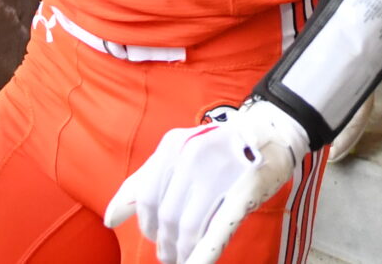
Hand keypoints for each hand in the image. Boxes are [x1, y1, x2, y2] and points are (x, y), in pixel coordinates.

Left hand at [106, 99, 308, 263]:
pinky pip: (217, 226)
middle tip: (170, 256)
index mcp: (172, 145)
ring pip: (188, 225)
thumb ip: (141, 182)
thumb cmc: (219, 148)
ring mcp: (218, 171)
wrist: (272, 132)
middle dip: (166, 243)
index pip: (147, 197)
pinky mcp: (243, 189)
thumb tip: (109, 218)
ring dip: (183, 251)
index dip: (148, 225)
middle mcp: (191, 155)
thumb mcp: (177, 154)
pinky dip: (203, 253)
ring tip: (183, 260)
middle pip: (167, 215)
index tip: (155, 237)